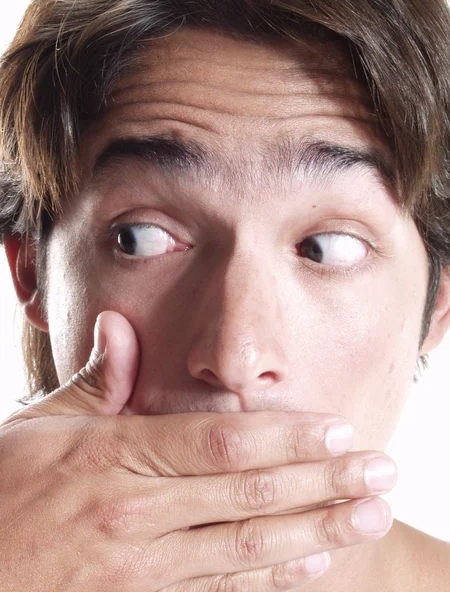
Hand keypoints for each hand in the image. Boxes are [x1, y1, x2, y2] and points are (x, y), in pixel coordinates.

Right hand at [0, 311, 396, 590]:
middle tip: (382, 472)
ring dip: (317, 530)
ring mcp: (143, 571)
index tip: (338, 429)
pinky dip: (273, 579)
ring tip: (369, 516)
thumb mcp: (37, 427)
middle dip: (324, 482)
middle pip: (249, 493)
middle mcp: (138, 516)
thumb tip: (120, 325)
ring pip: (248, 548)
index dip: (286, 436)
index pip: (220, 442)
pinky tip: (314, 564)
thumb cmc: (2, 492)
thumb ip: (95, 382)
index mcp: (115, 460)